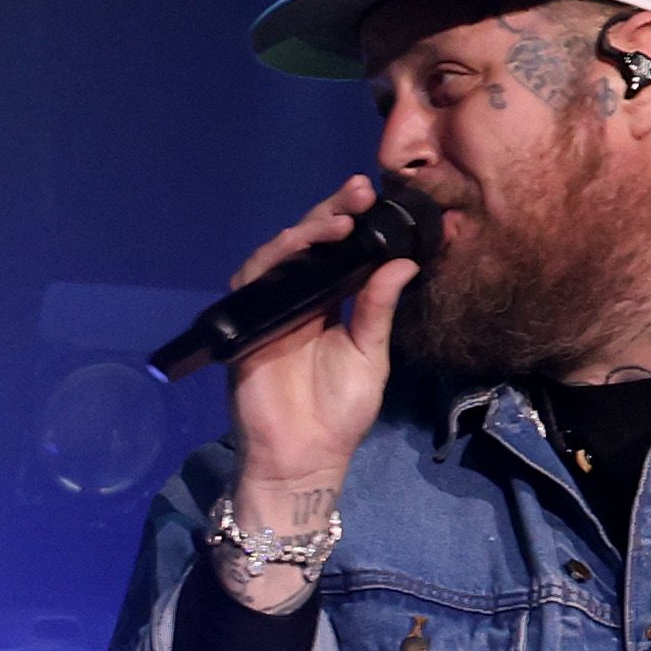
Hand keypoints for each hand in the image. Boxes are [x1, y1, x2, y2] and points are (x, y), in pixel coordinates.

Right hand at [216, 172, 424, 558]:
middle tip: (358, 193)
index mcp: (329, 303)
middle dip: (331, 211)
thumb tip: (403, 262)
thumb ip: (379, 308)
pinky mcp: (246, 323)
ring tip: (337, 221)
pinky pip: (252, 281)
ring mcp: (269, 308)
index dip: (352, 221)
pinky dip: (272, 260)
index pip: (338, 250)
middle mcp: (297, 298)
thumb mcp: (370, 355)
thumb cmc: (339, 413)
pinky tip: (296, 247)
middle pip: (308, 242)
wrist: (304, 457)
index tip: (375, 197)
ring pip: (279, 254)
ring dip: (305, 231)